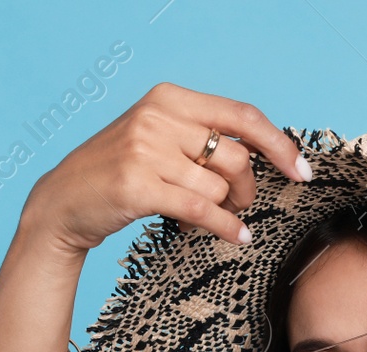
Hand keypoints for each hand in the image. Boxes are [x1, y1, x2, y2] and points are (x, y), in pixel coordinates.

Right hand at [19, 81, 311, 255]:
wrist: (63, 202)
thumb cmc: (120, 174)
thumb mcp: (159, 139)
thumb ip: (203, 138)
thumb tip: (267, 153)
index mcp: (169, 98)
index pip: (243, 116)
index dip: (280, 144)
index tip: (302, 171)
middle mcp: (158, 117)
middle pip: (238, 156)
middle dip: (249, 189)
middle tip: (238, 206)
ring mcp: (146, 150)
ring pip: (221, 185)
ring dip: (230, 210)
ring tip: (218, 218)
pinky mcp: (138, 185)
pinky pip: (202, 209)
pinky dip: (226, 227)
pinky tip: (237, 238)